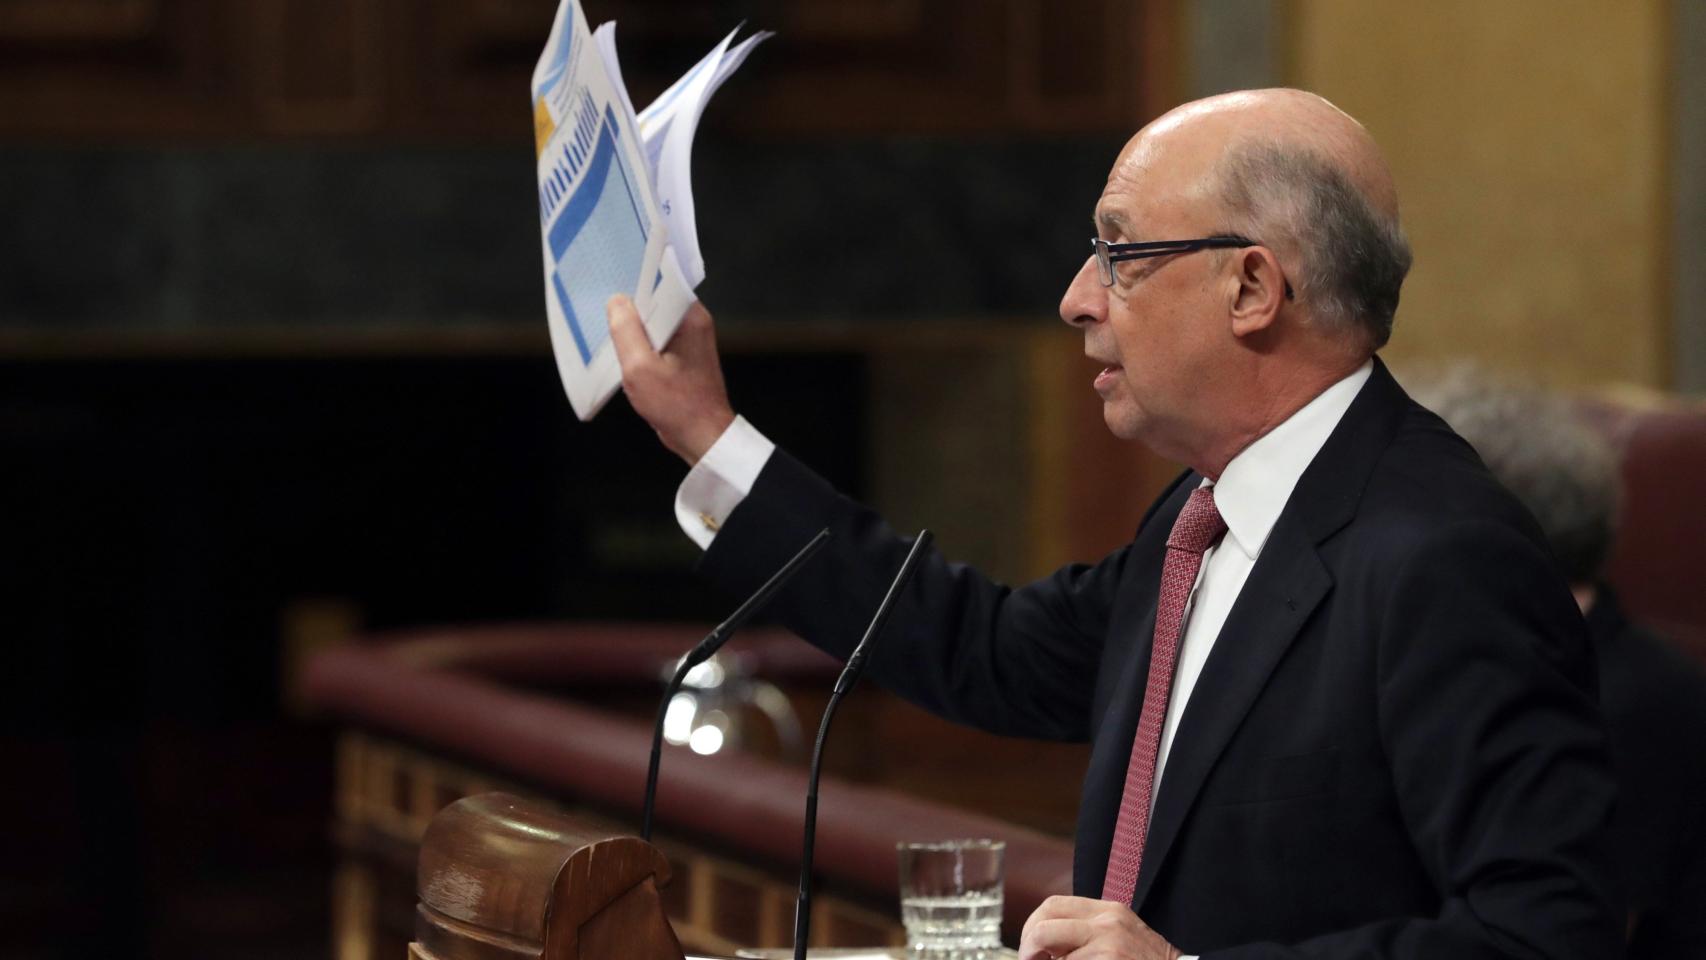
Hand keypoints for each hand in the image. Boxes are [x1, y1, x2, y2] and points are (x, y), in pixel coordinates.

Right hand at [607, 294, 735, 464]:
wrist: (702, 437)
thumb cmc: (677, 407)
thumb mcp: (639, 367)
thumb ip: (626, 330)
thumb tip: (617, 302)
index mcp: (690, 318)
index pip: (660, 284)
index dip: (634, 286)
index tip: (613, 292)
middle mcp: (693, 323)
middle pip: (654, 303)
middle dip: (631, 313)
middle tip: (611, 326)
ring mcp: (689, 340)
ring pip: (653, 324)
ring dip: (635, 335)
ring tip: (620, 348)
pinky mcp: (683, 356)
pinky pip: (657, 341)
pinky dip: (642, 349)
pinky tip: (631, 364)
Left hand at [1019, 896, 1182, 959]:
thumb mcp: (1121, 935)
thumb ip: (1088, 931)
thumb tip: (1045, 945)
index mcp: (1108, 911)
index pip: (1053, 905)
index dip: (1032, 927)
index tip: (1030, 948)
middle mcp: (1107, 923)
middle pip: (1044, 925)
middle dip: (1028, 947)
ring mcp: (1109, 946)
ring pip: (1057, 956)